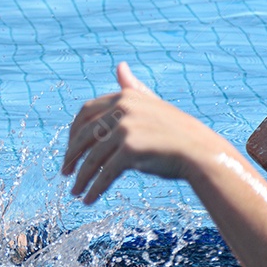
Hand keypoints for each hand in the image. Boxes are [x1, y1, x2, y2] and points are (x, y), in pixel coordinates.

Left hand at [62, 63, 224, 203]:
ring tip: (75, 192)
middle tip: (65, 172)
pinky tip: (88, 200)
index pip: (85, 112)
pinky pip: (105, 173)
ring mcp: (125, 128)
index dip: (73, 131)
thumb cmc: (177, 131)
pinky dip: (94, 188)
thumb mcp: (152, 104)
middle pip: (84, 135)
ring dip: (81, 178)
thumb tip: (120, 65)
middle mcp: (122, 109)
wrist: (202, 153)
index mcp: (124, 97)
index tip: (69, 148)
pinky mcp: (130, 150)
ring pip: (92, 158)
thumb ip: (133, 88)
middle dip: (71, 155)